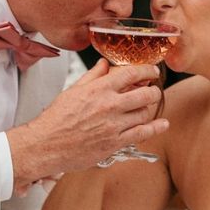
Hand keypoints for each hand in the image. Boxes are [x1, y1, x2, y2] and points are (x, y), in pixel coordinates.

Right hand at [7, 60, 164, 190]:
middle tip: (153, 90)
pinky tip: (162, 124)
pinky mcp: (116, 142)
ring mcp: (114, 125)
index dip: (147, 70)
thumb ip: (92, 77)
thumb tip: (104, 64)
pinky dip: (156, 128)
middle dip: (153, 90)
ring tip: (149, 106)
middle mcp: (109, 105)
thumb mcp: (73, 91)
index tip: (152, 70)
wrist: (46, 144)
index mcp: (98, 89)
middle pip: (145, 93)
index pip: (131, 73)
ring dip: (150, 108)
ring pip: (145, 113)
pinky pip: (143, 133)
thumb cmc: (56, 119)